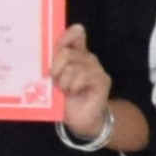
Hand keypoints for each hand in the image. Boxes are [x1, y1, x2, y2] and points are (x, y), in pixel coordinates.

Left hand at [54, 24, 113, 143]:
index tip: (60, 44)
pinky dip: (74, 86)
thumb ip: (54, 62)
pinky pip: (84, 76)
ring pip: (72, 67)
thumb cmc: (66, 99)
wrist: (81, 120)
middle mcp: (88, 58)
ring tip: (65, 91)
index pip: (75, 35)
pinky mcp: (102, 80)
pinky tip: (74, 92)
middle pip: (66, 53)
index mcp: (75, 56)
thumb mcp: (56, 79)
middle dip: (55, 69)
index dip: (67, 35)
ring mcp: (97, 69)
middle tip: (55, 81)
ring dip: (63, 83)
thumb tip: (52, 47)